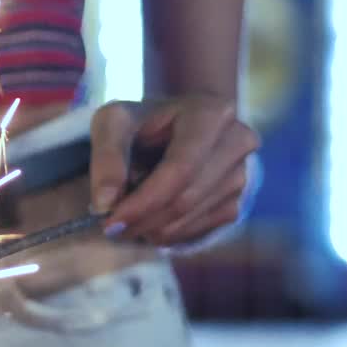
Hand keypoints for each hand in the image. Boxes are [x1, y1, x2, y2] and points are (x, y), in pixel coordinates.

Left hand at [88, 96, 258, 246]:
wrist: (170, 126)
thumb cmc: (140, 122)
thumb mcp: (113, 123)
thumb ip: (106, 157)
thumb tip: (105, 203)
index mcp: (210, 113)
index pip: (180, 168)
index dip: (145, 200)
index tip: (110, 221)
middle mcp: (236, 142)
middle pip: (186, 197)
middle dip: (143, 219)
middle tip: (110, 229)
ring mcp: (241, 175)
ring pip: (191, 218)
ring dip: (151, 229)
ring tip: (124, 220)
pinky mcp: (235, 201)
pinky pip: (199, 229)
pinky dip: (166, 233)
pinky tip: (147, 220)